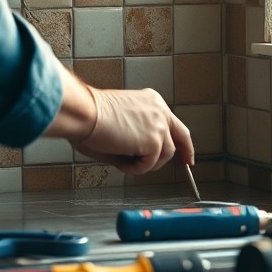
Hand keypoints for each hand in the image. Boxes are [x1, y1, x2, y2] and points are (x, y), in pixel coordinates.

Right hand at [73, 86, 194, 174]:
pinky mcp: (154, 141)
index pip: (173, 122)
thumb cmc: (91, 116)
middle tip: (187, 165)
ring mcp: (158, 125)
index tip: (185, 151)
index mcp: (150, 102)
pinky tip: (121, 162)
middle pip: (181, 136)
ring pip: (165, 155)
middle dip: (186, 152)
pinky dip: (135, 169)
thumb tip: (137, 158)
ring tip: (125, 160)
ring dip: (145, 163)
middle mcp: (158, 110)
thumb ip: (137, 138)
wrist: (85, 113)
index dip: (181, 139)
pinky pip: (150, 165)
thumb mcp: (121, 122)